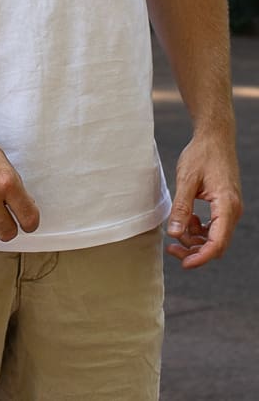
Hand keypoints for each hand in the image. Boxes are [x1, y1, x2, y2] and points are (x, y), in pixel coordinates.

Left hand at [166, 130, 242, 267]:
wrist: (215, 137)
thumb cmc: (201, 155)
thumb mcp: (186, 181)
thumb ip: (181, 208)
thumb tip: (175, 234)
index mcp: (226, 206)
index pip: (217, 243)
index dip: (201, 257)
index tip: (183, 264)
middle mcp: (232, 210)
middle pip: (216, 244)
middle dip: (194, 251)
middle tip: (170, 249)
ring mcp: (229, 208)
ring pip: (214, 236)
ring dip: (195, 240)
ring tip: (175, 232)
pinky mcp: (224, 205)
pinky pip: (213, 226)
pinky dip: (199, 228)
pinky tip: (186, 219)